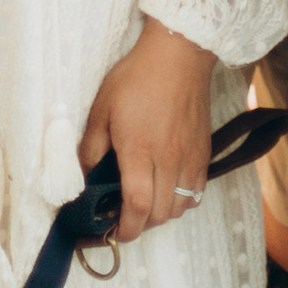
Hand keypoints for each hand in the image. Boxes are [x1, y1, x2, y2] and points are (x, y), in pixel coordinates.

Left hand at [80, 19, 218, 241]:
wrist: (179, 54)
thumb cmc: (137, 78)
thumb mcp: (102, 109)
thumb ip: (91, 148)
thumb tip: (83, 176)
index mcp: (139, 152)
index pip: (137, 206)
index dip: (126, 229)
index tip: (113, 233)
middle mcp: (168, 160)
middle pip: (161, 214)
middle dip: (141, 225)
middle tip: (124, 218)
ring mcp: (190, 156)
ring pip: (182, 206)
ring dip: (163, 214)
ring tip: (147, 204)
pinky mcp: (203, 150)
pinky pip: (197, 189)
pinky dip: (184, 199)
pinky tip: (170, 188)